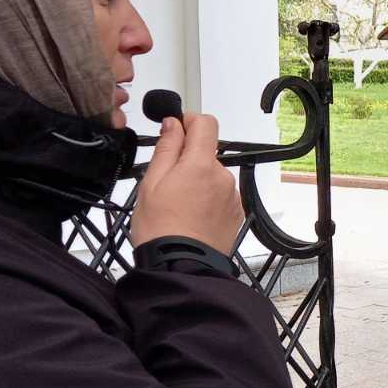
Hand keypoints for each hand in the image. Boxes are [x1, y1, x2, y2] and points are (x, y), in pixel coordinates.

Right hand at [130, 114, 243, 253]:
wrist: (181, 266)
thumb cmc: (161, 228)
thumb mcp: (152, 182)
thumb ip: (167, 147)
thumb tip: (174, 123)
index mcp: (201, 164)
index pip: (206, 123)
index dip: (189, 121)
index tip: (175, 131)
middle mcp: (223, 176)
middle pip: (207, 152)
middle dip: (188, 159)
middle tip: (166, 181)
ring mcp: (232, 196)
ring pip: (213, 175)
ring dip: (197, 180)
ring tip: (177, 203)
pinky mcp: (236, 213)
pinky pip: (220, 194)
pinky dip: (207, 198)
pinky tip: (191, 214)